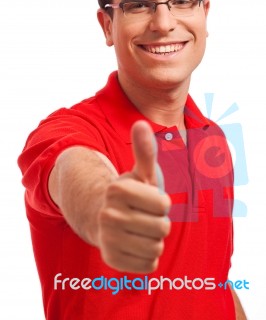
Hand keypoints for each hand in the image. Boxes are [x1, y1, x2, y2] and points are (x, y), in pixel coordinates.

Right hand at [98, 120, 170, 273]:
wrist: (103, 218)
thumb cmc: (131, 194)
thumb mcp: (140, 173)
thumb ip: (144, 150)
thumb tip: (140, 123)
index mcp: (118, 189)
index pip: (164, 204)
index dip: (161, 202)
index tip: (148, 199)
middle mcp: (108, 214)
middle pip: (162, 228)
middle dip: (159, 222)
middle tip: (144, 216)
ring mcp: (107, 239)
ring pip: (156, 247)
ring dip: (153, 240)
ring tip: (139, 230)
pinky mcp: (111, 260)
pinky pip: (148, 265)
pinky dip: (147, 257)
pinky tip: (134, 245)